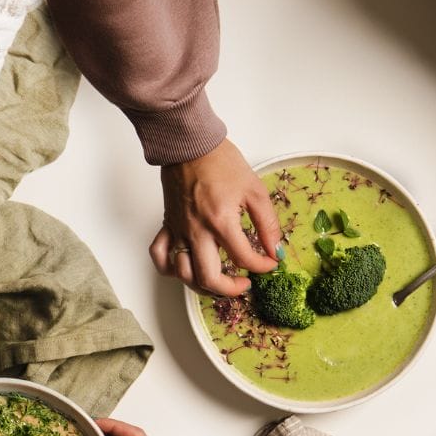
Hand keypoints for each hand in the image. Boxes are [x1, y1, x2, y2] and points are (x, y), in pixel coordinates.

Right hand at [151, 139, 281, 296]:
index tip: (270, 262)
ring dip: (201, 286)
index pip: (244, 259)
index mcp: (221, 222)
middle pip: (209, 279)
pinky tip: (184, 269)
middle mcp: (198, 231)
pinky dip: (170, 269)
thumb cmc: (221, 162)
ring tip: (217, 281)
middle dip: (231, 289)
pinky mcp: (168, 226)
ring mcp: (179, 231)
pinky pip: (160, 256)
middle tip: (243, 284)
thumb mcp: (255, 191)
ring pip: (183, 274)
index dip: (262, 266)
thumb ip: (267, 224)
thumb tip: (275, 249)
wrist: (190, 145)